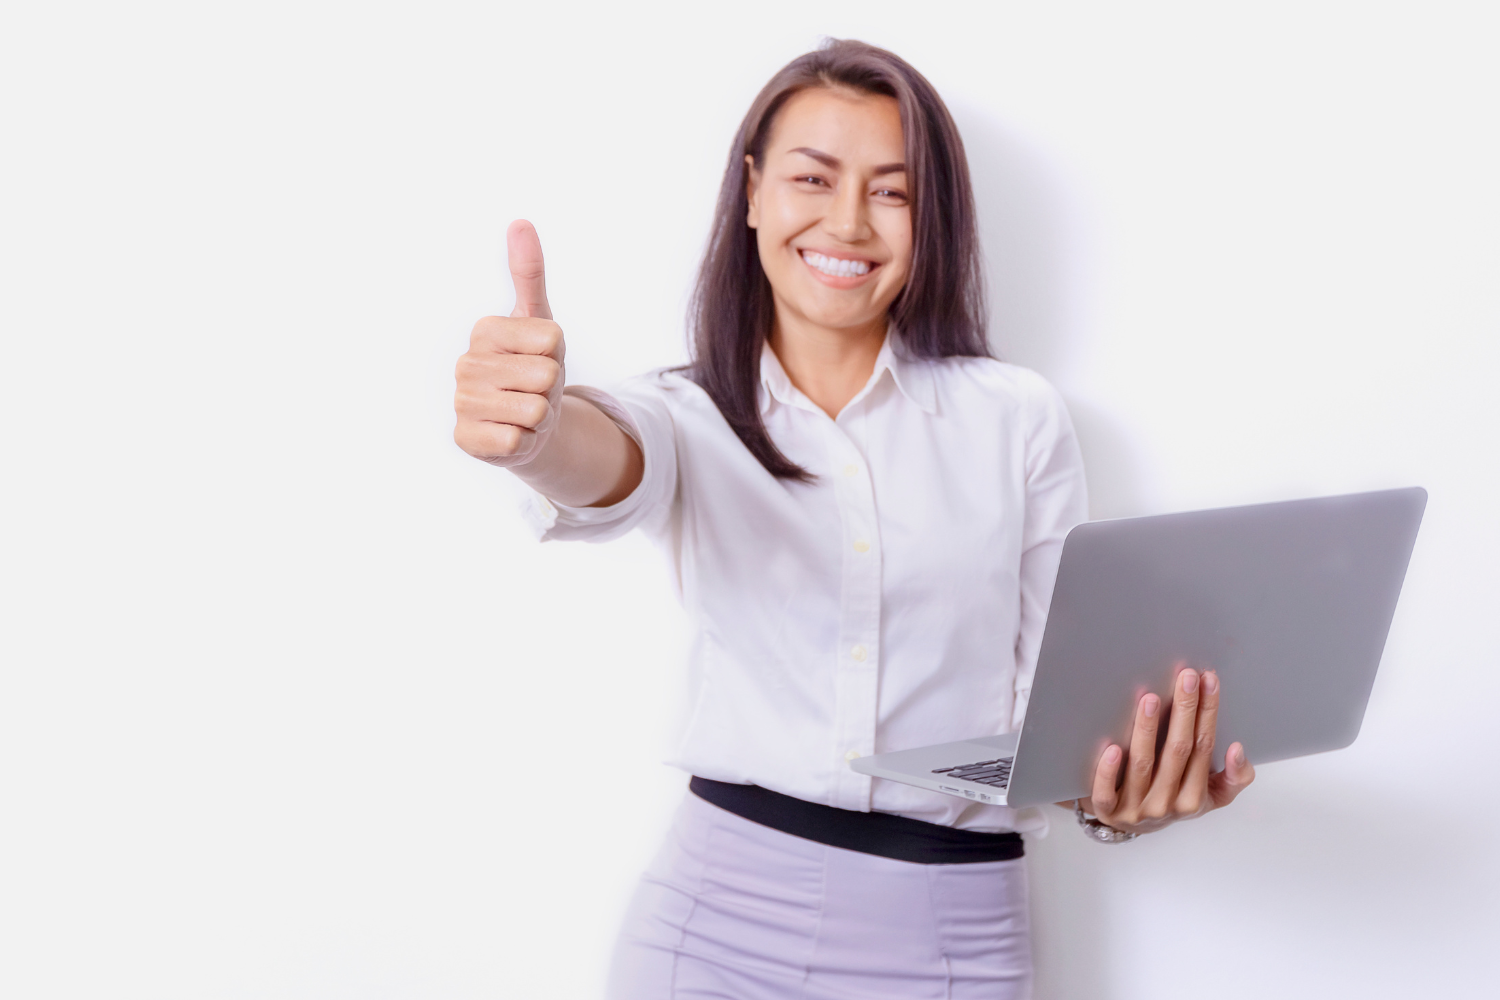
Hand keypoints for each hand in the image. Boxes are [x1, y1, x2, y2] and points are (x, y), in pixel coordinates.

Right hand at [454, 220, 565, 466]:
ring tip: (524, 411)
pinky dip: (525, 442)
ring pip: (536, 409)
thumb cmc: (534, 366)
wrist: (528, 422)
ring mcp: (462, 403)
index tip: (539, 358)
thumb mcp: (539, 320)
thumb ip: (529, 273)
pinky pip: (518, 442)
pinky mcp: (465, 439)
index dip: (558, 354)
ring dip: (540, 417)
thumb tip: (520, 222)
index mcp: (485, 330)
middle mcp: (467, 364)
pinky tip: (511, 433)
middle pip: (546, 375)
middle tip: (533, 389)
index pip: (552, 339)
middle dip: (551, 388)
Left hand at [1074, 667, 1256, 835]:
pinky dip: (1109, 770)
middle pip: (1178, 751)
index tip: (1208, 680)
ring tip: (1150, 699)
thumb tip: (1238, 750)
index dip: (1208, 713)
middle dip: (1185, 710)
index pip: (1203, 748)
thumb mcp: (1210, 795)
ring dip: (1147, 730)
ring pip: (1142, 765)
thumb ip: (1234, 778)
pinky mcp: (1106, 810)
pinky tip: (1112, 746)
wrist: (1130, 824)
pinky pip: (1105, 792)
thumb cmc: (1173, 799)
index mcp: (1194, 798)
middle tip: (1186, 677)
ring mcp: (1134, 808)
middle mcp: (1165, 804)